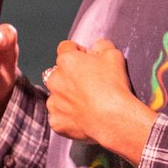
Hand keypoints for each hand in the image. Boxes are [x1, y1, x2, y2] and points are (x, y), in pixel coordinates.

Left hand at [43, 38, 155, 164]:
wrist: (113, 119)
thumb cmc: (113, 86)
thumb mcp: (114, 55)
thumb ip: (102, 46)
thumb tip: (96, 46)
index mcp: (66, 61)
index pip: (66, 48)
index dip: (78, 52)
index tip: (88, 60)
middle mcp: (54, 80)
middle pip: (59, 73)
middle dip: (71, 76)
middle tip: (90, 84)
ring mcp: (53, 102)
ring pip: (57, 95)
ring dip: (68, 96)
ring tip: (87, 103)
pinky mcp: (55, 121)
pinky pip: (59, 116)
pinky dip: (68, 116)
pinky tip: (83, 117)